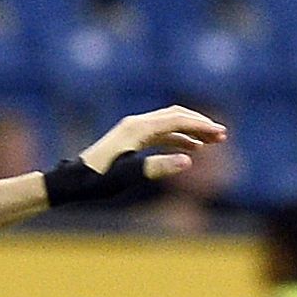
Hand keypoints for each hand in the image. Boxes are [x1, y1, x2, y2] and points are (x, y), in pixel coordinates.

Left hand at [82, 106, 225, 180]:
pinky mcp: (131, 140)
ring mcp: (133, 130)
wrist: (74, 181)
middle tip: (222, 135)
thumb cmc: (100, 180)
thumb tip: (188, 160)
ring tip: (212, 143)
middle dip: (200, 124)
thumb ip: (159, 167)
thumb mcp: (130, 176)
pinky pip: (160, 134)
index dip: (201, 126)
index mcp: (138, 128)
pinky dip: (177, 139)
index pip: (177, 120)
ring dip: (191, 131)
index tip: (221, 134)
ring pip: (169, 124)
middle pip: (175, 116)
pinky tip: (189, 149)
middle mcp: (137, 123)